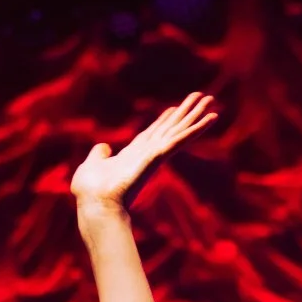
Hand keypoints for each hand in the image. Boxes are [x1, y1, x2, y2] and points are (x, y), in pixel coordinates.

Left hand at [71, 91, 216, 226]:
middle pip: (170, 128)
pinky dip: (196, 129)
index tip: (175, 108)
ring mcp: (155, 155)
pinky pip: (180, 139)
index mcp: (133, 154)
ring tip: (211, 101)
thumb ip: (98, 154)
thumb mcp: (91, 165)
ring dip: (196, 116)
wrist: (96, 203)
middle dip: (186, 113)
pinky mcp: (158, 156)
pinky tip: (211, 118)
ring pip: (179, 131)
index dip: (164, 120)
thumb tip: (104, 147)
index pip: (152, 133)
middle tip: (203, 98)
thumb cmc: (90, 191)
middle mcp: (148, 153)